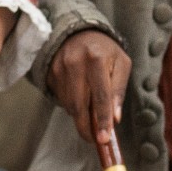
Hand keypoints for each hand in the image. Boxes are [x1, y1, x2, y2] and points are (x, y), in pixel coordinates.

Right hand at [48, 30, 130, 144]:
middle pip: (79, 105)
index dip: (102, 120)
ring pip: (68, 104)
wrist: (79, 31)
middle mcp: (75, 62)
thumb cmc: (105, 50)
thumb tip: (115, 118)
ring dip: (79, 116)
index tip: (103, 139)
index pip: (100, 96)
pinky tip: (80, 98)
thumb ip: (119, 89)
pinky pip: (61, 98)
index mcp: (96, 59)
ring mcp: (59, 68)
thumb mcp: (121, 63)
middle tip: (94, 139)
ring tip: (90, 114)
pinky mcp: (50, 72)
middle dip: (86, 127)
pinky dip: (71, 105)